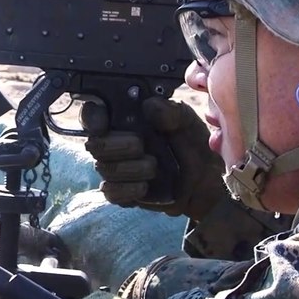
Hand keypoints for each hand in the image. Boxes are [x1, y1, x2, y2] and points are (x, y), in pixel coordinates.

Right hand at [81, 97, 228, 220]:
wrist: (207, 181)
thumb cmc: (193, 144)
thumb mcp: (188, 121)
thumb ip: (171, 111)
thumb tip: (150, 106)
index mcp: (126, 119)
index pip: (93, 114)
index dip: (92, 117)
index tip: (103, 124)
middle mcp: (116, 142)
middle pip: (95, 144)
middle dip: (117, 146)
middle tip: (140, 145)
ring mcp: (117, 168)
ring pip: (103, 168)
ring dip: (129, 168)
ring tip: (153, 166)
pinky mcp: (122, 192)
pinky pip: (111, 192)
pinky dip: (128, 189)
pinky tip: (145, 186)